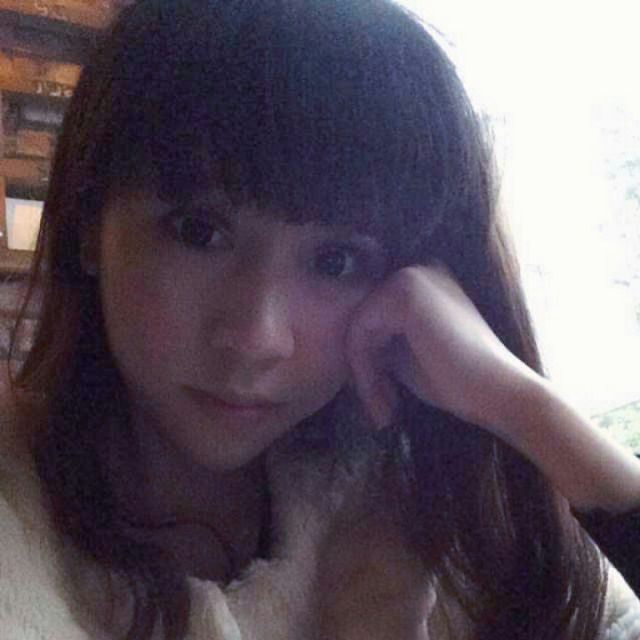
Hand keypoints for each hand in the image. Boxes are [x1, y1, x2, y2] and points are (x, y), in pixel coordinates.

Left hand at [346, 264, 537, 434]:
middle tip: (380, 409)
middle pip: (360, 321)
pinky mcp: (405, 292)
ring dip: (364, 376)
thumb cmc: (458, 379)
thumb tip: (343, 345)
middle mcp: (414, 269)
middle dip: (364, 370)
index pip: (370, 318)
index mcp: (419, 282)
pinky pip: (361, 333)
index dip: (367, 362)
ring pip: (357, 329)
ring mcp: (410, 276)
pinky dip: (365, 372)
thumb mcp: (405, 352)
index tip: (380, 399)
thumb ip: (380, 339)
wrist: (498, 392)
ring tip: (383, 411)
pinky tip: (385, 401)